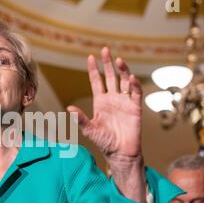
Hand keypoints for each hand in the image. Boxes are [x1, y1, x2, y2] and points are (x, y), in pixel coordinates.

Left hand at [67, 47, 141, 161]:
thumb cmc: (104, 142)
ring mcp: (124, 102)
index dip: (94, 69)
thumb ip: (80, 119)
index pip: (97, 81)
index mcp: (100, 102)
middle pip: (110, 76)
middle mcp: (113, 99)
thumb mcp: (89, 129)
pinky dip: (134, 85)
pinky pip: (136, 93)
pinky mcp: (135, 108)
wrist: (120, 153)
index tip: (90, 57)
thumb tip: (68, 109)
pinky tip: (131, 78)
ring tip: (119, 60)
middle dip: (107, 63)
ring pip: (124, 81)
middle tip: (105, 49)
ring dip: (122, 70)